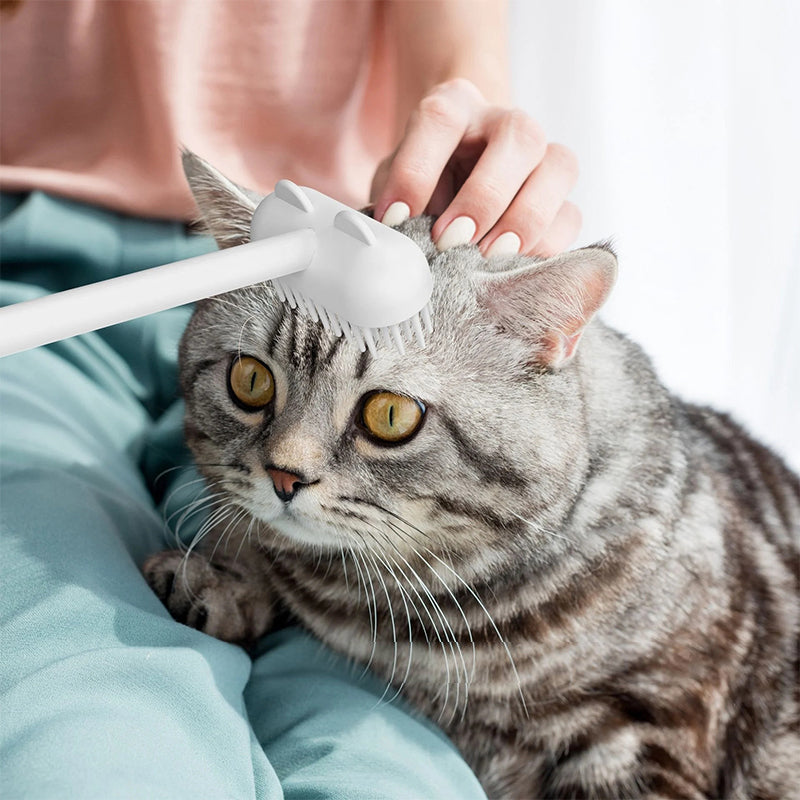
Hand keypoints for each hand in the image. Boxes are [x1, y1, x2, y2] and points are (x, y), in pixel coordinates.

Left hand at [370, 79, 580, 257]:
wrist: (450, 193)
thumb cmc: (418, 192)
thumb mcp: (394, 190)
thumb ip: (396, 208)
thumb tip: (397, 246)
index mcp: (455, 106)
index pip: (440, 119)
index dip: (415, 171)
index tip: (394, 218)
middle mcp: (505, 123)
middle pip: (518, 136)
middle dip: (484, 196)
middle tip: (450, 240)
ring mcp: (542, 157)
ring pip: (559, 167)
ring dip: (525, 218)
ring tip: (490, 257)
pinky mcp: (561, 200)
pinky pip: (570, 215)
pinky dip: (545, 243)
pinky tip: (513, 265)